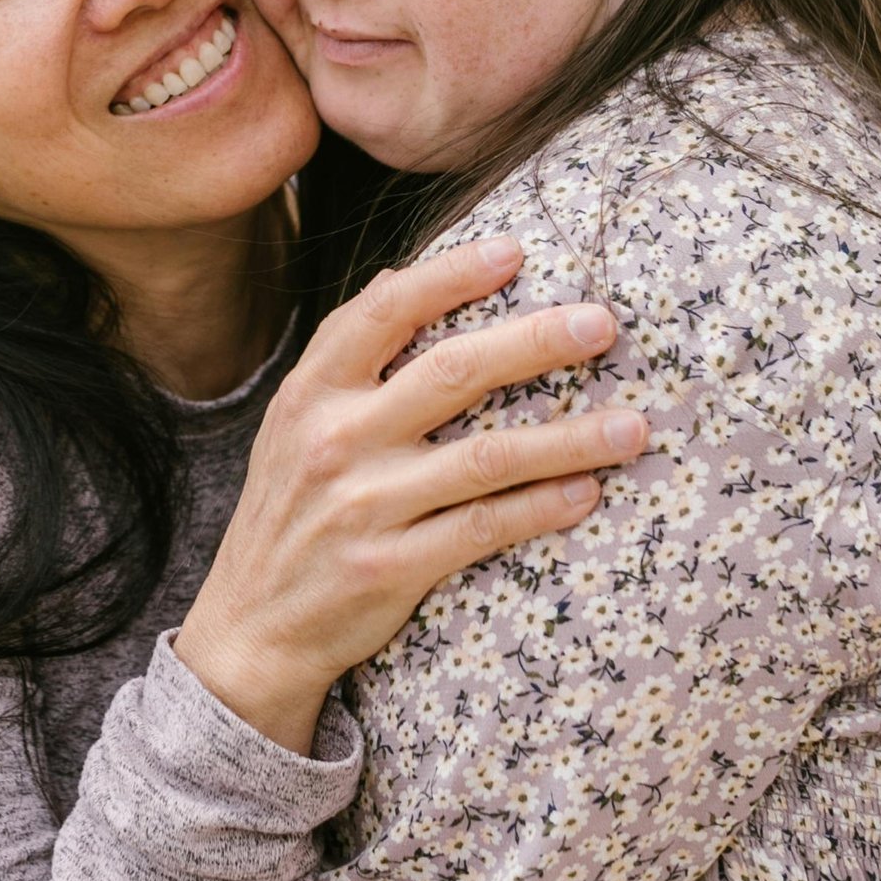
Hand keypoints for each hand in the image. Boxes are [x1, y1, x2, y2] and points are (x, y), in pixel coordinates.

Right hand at [173, 236, 639, 751]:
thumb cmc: (288, 512)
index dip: (451, 275)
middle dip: (536, 341)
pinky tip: (587, 493)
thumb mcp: (293, 423)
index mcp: (311, 393)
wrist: (249, 629)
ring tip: (631, 426)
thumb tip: (400, 275)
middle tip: (602, 323)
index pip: (384, 312)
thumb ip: (343, 354)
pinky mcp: (390, 567)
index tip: (515, 251)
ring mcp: (363, 505)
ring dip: (568, 439)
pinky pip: (484, 528)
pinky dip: (541, 508)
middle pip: (452, 372)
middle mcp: (335, 439)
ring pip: (486, 457)